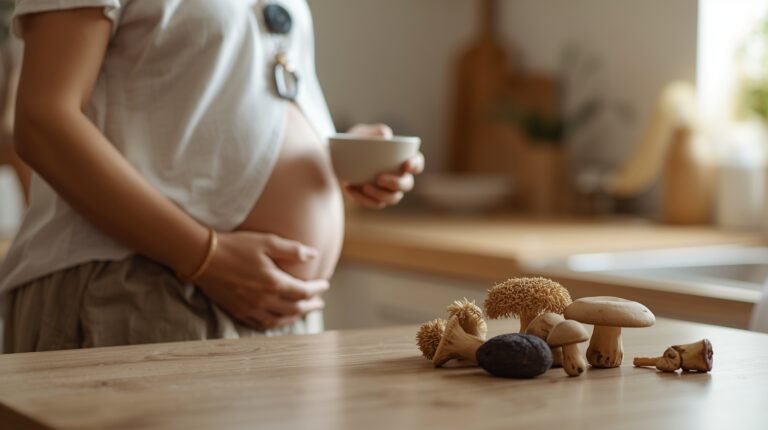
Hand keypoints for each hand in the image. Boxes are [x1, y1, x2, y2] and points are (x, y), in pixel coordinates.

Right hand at [195, 231, 328, 329]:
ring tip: (302, 312)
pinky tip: (278, 319)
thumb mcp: (266, 241)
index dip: (317, 289)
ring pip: (279, 320)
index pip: (304, 291)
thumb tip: (314, 254)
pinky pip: (261, 324)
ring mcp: (250, 308)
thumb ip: (292, 250)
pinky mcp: (237, 311)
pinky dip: (275, 324)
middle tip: (319, 303)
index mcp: (273, 283)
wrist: (201, 257)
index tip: (325, 285)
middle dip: (310, 306)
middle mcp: (264, 300)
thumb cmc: (235, 245)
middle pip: (295, 309)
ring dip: (295, 317)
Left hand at [342, 123, 424, 208]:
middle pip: (407, 184)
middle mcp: (399, 177)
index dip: (415, 165)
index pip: (417, 164)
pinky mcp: (374, 199)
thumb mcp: (362, 133)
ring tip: (365, 186)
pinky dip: (362, 198)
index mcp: (402, 159)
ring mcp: (388, 190)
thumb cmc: (356, 143)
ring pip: (393, 198)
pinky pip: (373, 204)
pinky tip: (350, 188)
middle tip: (380, 178)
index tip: (405, 164)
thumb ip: (375, 132)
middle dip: (396, 183)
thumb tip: (385, 136)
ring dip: (380, 194)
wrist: (337, 157)